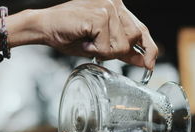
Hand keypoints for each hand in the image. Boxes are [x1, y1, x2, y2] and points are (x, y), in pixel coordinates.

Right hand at [40, 0, 157, 68]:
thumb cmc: (68, 34)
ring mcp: (108, 7)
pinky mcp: (100, 16)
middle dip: (116, 51)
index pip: (141, 29)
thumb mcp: (99, 45)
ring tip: (88, 42)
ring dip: (104, 51)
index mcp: (116, 8)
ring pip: (123, 44)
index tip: (150, 63)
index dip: (148, 47)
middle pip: (134, 38)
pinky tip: (83, 42)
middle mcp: (115, 3)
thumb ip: (121, 49)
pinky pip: (108, 47)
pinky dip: (95, 50)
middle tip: (95, 47)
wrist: (45, 27)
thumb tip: (143, 60)